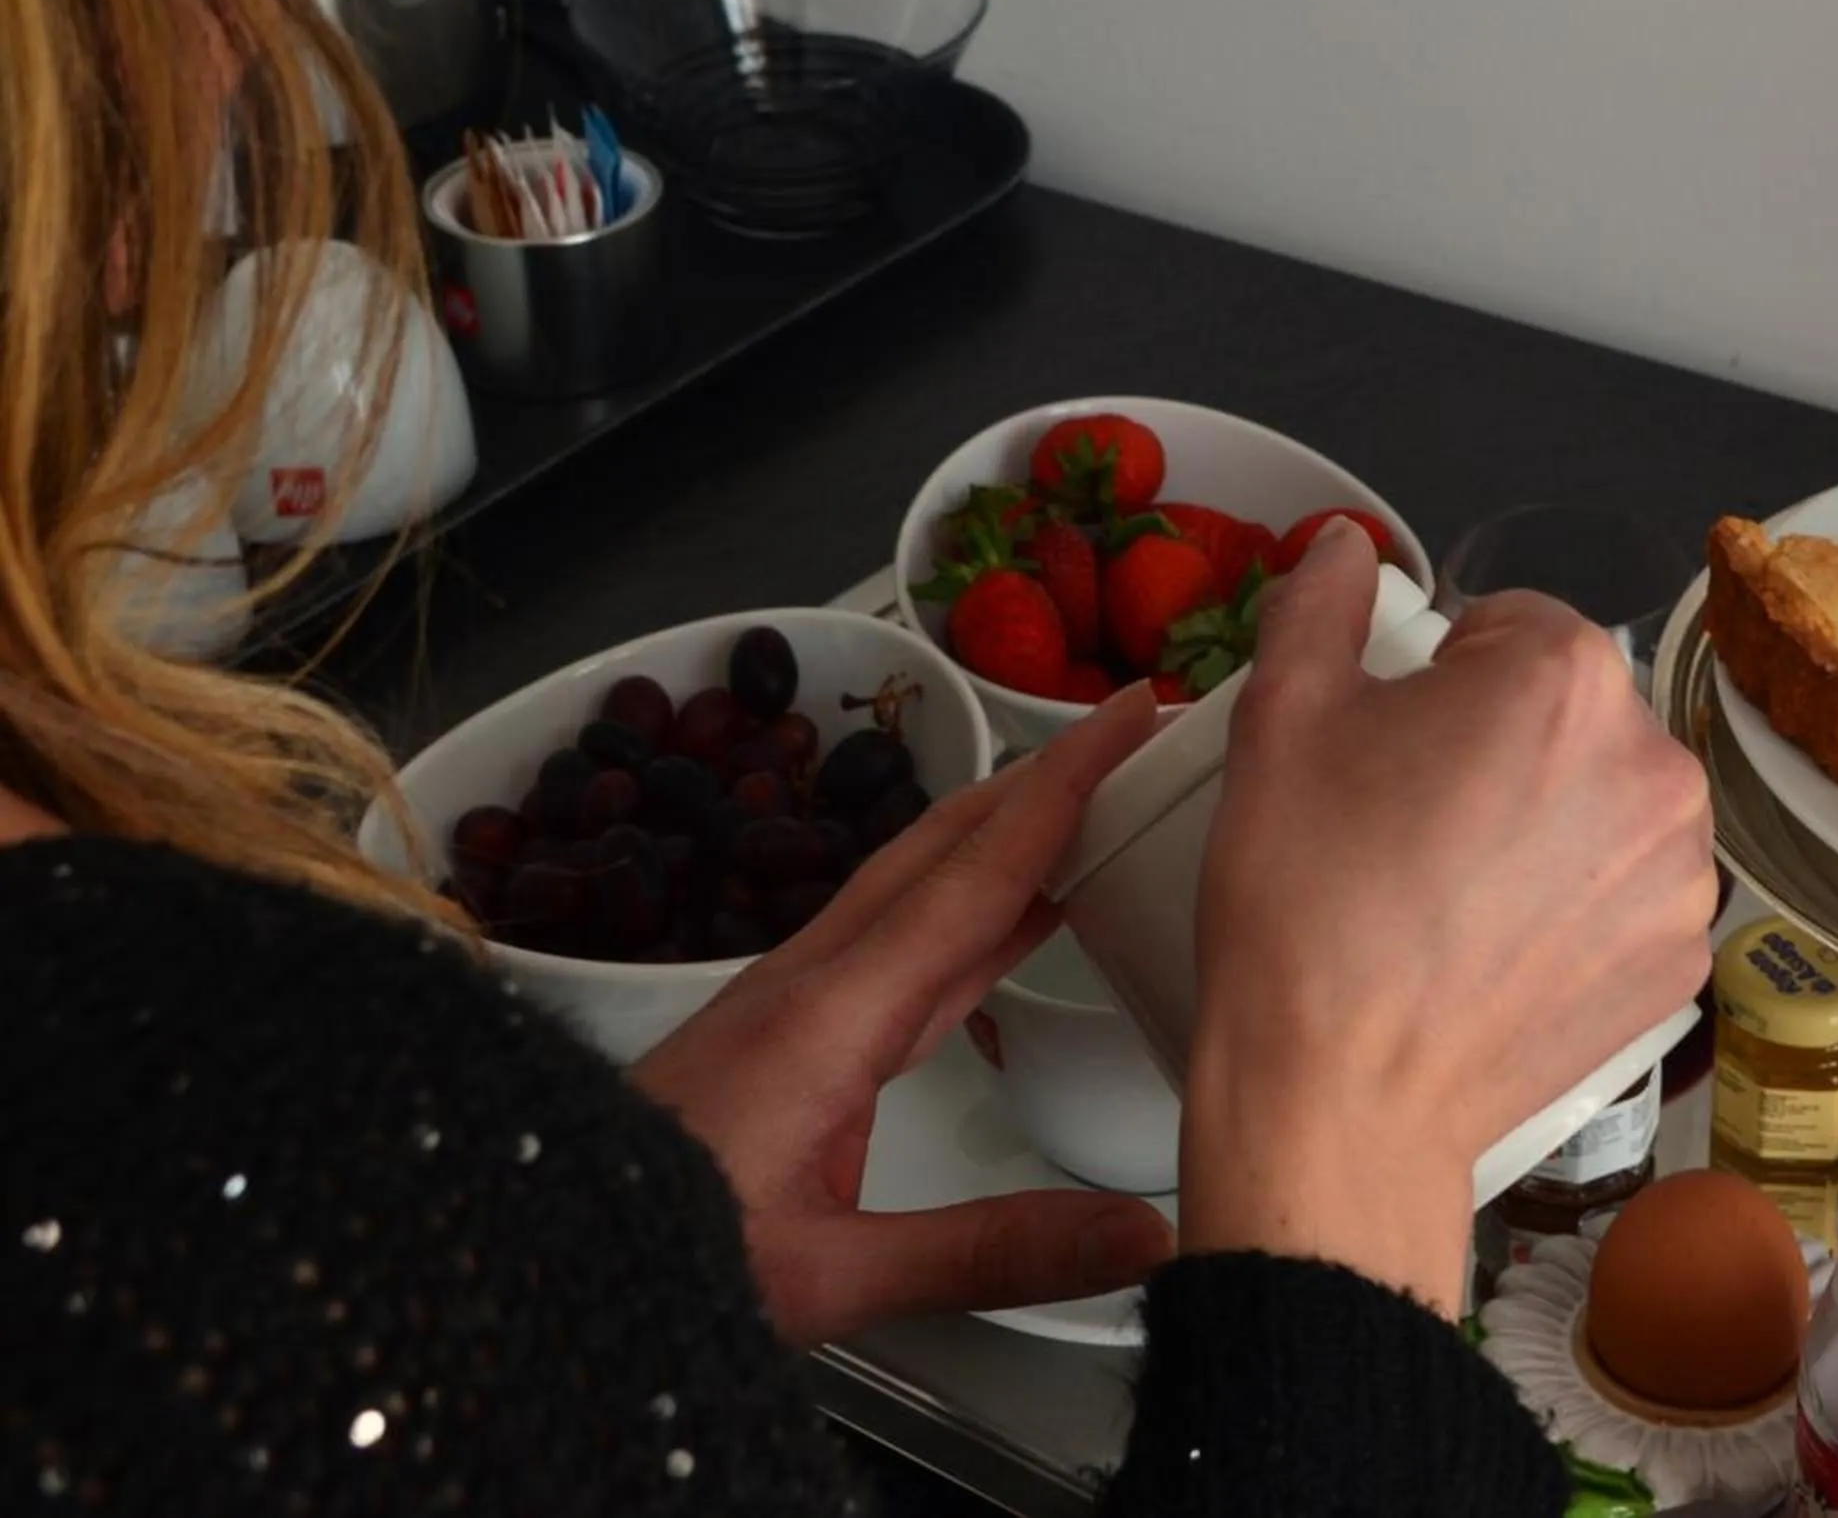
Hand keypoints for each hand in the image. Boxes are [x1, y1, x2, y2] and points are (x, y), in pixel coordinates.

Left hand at [631, 690, 1176, 1344]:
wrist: (534, 1270)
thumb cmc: (659, 1265)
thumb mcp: (831, 1277)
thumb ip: (993, 1251)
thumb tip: (1147, 1232)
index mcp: (831, 1015)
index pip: (972, 877)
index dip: (1061, 792)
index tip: (1125, 715)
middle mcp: (812, 984)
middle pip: (942, 851)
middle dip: (1038, 783)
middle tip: (1126, 733)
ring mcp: (792, 1005)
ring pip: (918, 890)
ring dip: (1006, 838)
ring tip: (1092, 806)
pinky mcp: (783, 1038)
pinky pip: (900, 946)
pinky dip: (972, 912)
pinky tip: (1010, 923)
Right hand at [1178, 522, 1716, 1314]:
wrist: (1341, 1098)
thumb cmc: (1306, 902)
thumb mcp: (1282, 718)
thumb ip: (1321, 605)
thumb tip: (1346, 548)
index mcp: (1569, 677)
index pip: (1508, 624)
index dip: (1437, 674)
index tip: (1390, 742)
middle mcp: (1656, 763)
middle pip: (1570, 712)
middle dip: (1500, 743)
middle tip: (1408, 819)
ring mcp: (1682, 874)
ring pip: (1604, 802)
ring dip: (1548, 821)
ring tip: (1450, 889)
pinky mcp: (1683, 963)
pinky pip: (1627, 894)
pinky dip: (1575, 906)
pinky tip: (1496, 947)